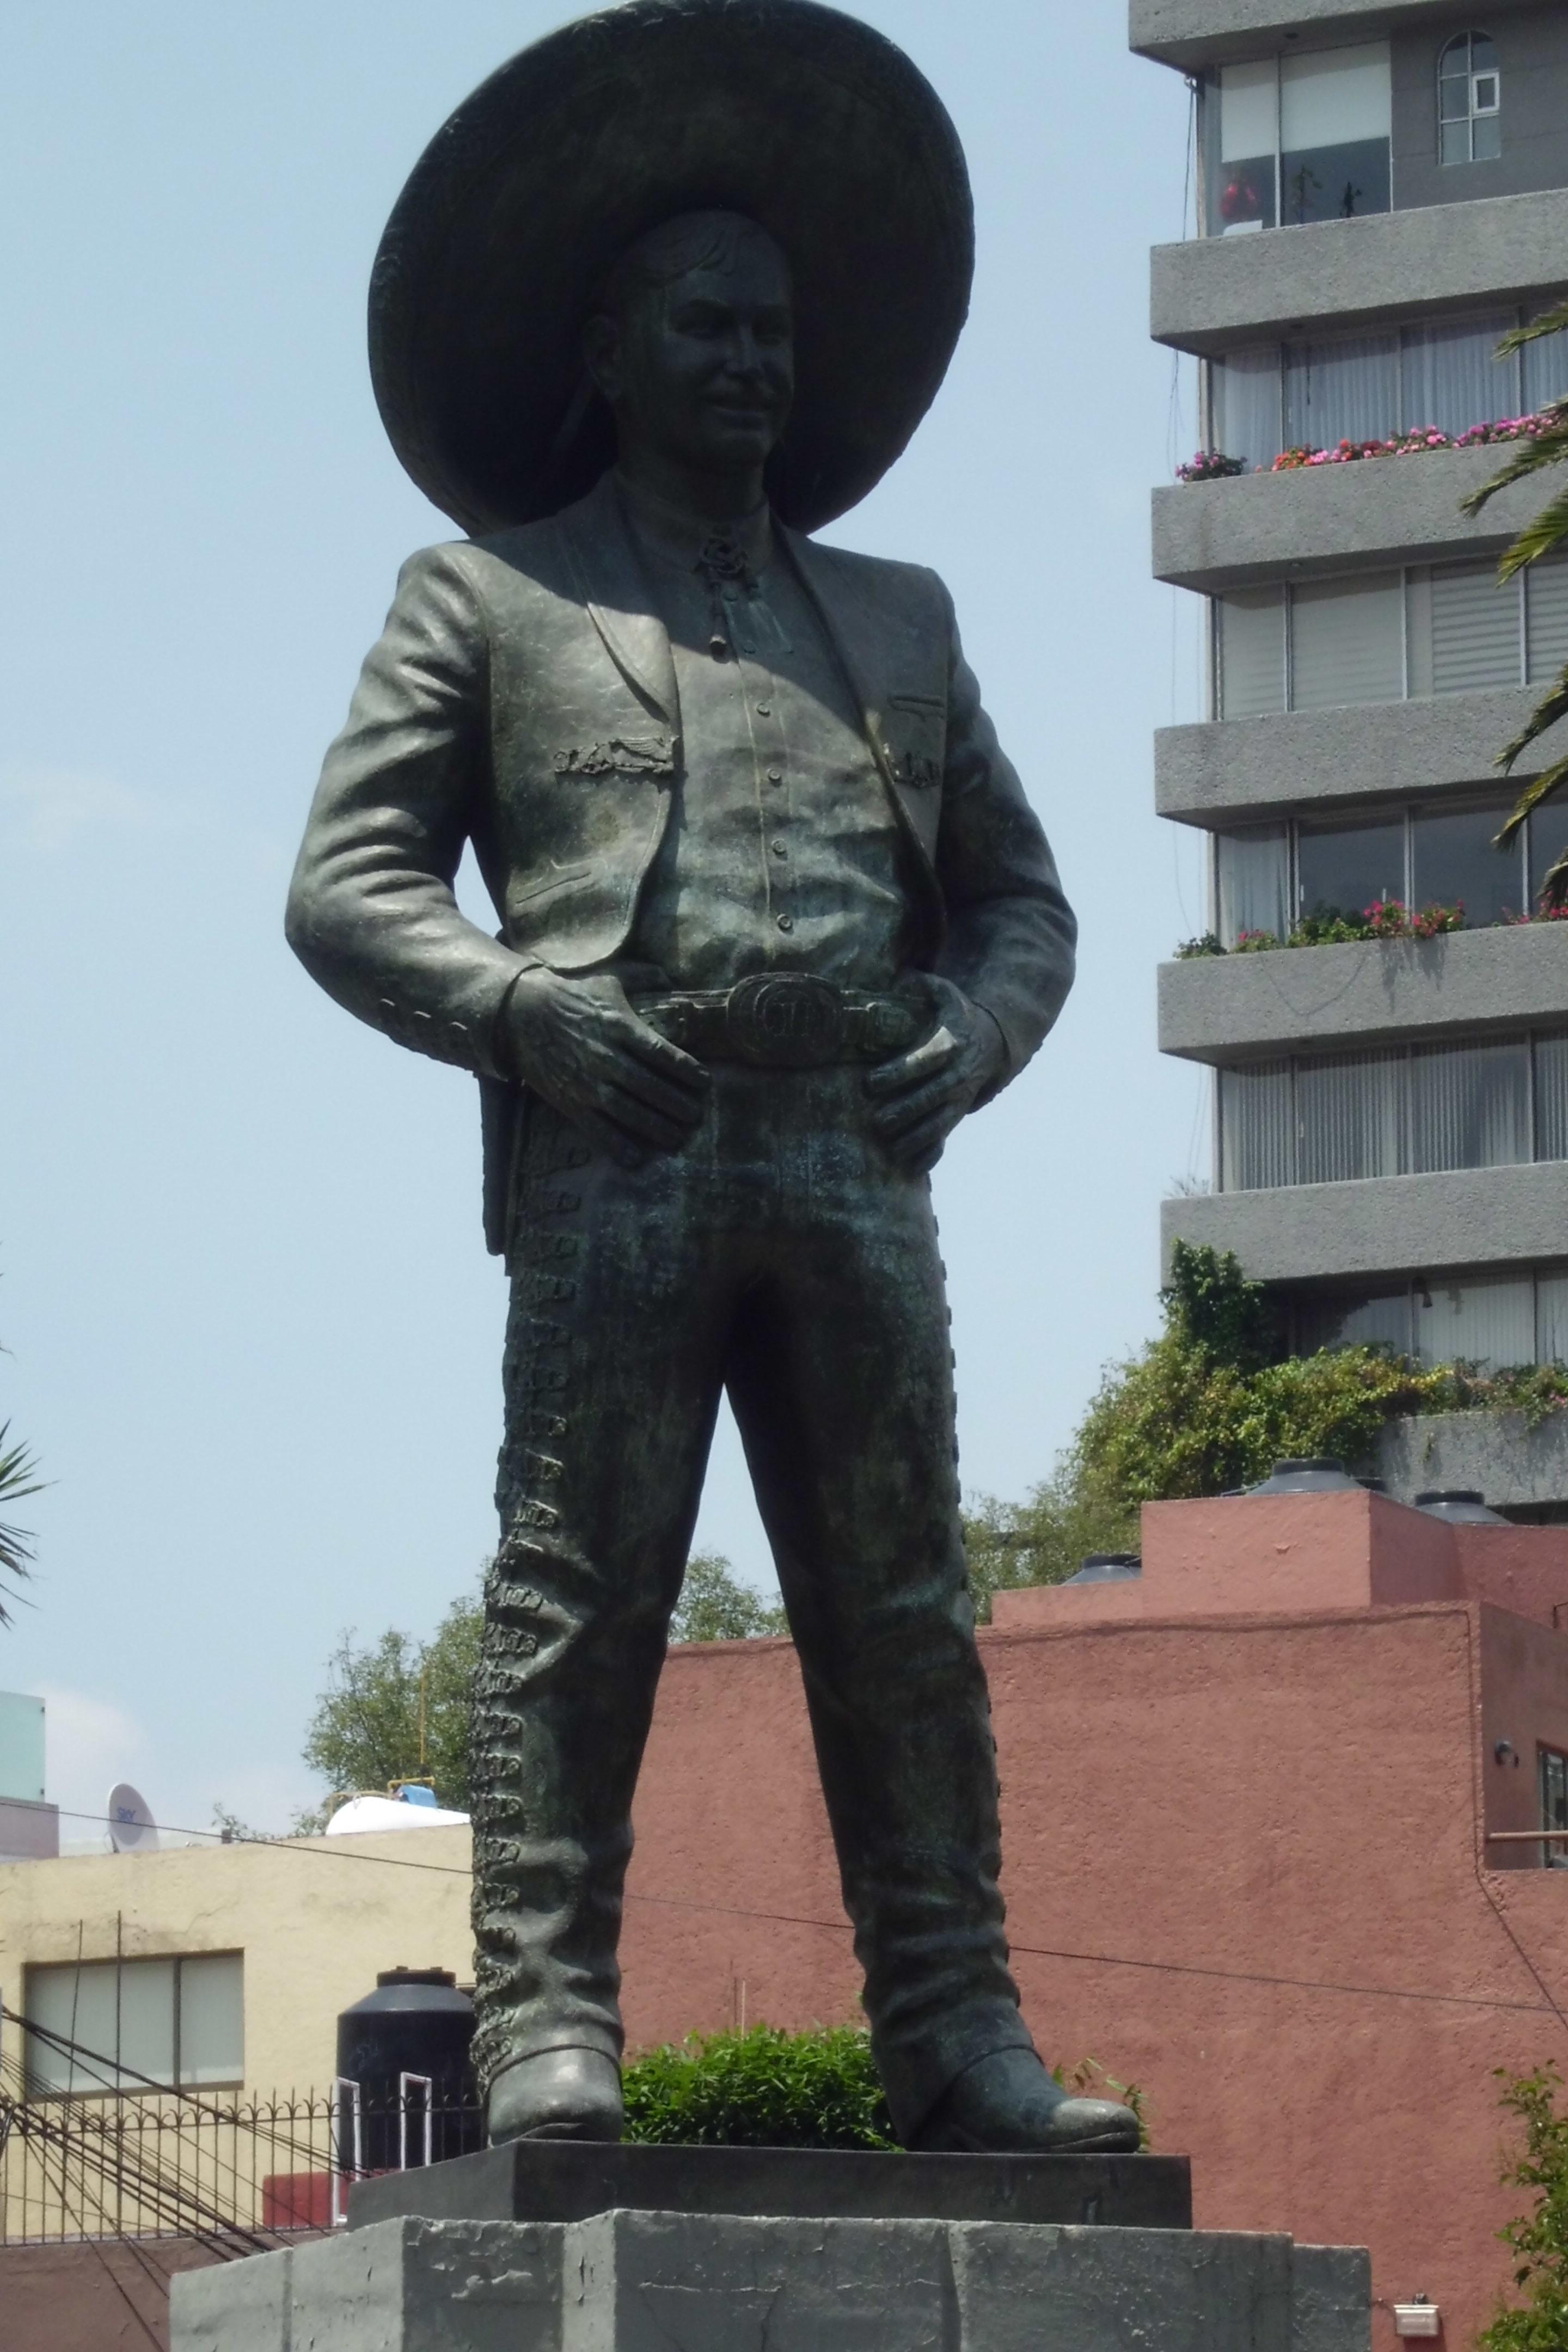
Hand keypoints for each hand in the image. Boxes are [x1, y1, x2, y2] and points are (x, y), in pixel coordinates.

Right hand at [501, 968, 709, 1165]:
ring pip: (629, 1111)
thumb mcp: (608, 978)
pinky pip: (596, 1128)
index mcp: (620, 1026)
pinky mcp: (569, 1100)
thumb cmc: (571, 995)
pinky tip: (636, 1158)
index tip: (704, 1082)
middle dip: (677, 1104)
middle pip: (651, 1086)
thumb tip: (667, 974)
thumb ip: (641, 976)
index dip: (686, 1070)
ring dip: (656, 1127)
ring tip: (677, 1138)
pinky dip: (616, 1145)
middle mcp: (607, 1056)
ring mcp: (587, 1081)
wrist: (521, 1013)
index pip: (662, 1053)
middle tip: (696, 1117)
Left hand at [864, 978, 1006, 1172]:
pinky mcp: (958, 1113)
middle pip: (931, 1097)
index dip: (899, 1072)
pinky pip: (946, 1137)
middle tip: (876, 1121)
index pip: (924, 1061)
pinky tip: (910, 1168)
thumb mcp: (948, 995)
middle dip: (904, 1110)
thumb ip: (925, 985)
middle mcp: (958, 1075)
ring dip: (916, 1138)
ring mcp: (960, 1098)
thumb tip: (904, 975)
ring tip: (890, 1148)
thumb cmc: (959, 1017)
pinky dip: (929, 1154)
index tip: (870, 1082)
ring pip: (940, 1122)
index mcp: (951, 1045)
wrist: (994, 1043)